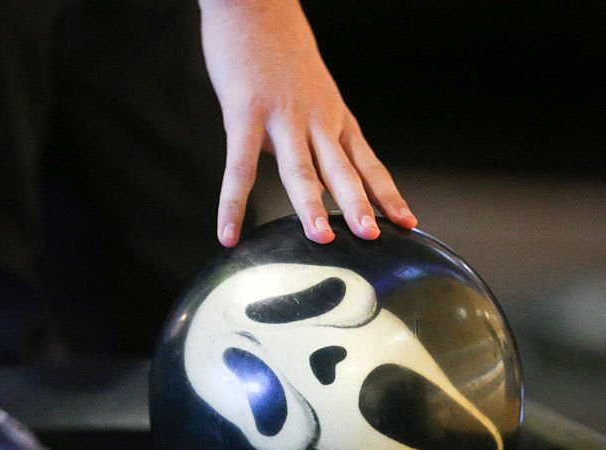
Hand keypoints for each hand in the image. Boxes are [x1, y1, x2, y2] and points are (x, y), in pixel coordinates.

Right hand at [199, 0, 417, 245]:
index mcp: (333, 115)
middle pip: (343, 169)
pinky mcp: (244, 112)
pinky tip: (227, 234)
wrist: (254, 1)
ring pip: (301, 168)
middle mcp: (316, 118)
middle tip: (375, 238)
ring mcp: (281, 115)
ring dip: (311, 205)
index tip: (408, 223)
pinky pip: (238, 167)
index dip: (387, 194)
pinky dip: (232, 204)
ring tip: (322, 240)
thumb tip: (305, 168)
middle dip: (359, 206)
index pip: (367, 162)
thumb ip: (308, 131)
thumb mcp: (308, 90)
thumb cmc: (277, 48)